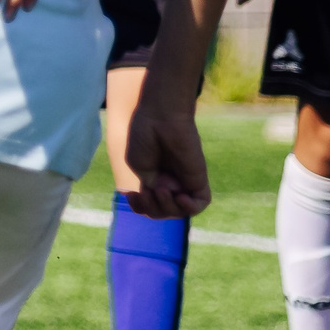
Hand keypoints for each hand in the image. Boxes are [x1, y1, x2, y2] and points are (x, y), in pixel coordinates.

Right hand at [123, 101, 211, 219]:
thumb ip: (151, 187)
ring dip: (167, 208)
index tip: (129, 195)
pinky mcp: (199, 177)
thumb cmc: (146, 136)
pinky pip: (200, 203)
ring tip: (160, 190)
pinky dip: (189, 207)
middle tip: (145, 193)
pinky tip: (178, 196)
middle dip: (151, 209)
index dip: (140, 207)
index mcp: (154, 177)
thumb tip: (165, 197)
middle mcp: (170, 181)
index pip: (149, 204)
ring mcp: (185, 180)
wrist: (160, 118)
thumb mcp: (140, 167)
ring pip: (180, 211)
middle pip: (163, 211)